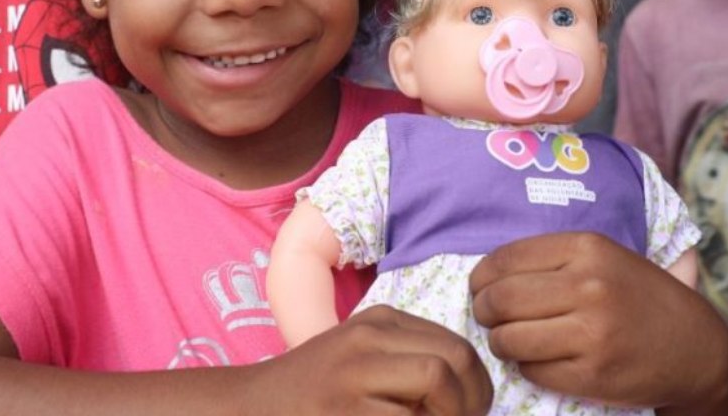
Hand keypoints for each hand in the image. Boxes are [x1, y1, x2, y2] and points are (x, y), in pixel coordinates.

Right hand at [249, 305, 492, 414]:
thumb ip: (409, 363)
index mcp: (379, 321)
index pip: (457, 345)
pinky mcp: (344, 408)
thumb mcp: (362, 360)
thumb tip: (474, 395)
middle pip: (455, 357)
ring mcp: (353, 371)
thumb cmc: (314, 395)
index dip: (476, 386)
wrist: (251, 408)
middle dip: (473, 400)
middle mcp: (367, 336)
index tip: (467, 413)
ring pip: (438, 378)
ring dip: (451, 415)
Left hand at [470, 232, 727, 413]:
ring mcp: (593, 332)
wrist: (696, 347)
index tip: (480, 287)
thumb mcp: (604, 258)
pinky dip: (526, 367)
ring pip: (509, 338)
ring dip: (500, 342)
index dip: (481, 277)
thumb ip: (552, 258)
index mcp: (588, 248)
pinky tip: (539, 359)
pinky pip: (531, 370)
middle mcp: (590, 286)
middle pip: (500, 300)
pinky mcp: (594, 373)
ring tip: (508, 340)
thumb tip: (486, 272)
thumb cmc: (638, 296)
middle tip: (488, 316)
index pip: (505, 259)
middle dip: (483, 310)